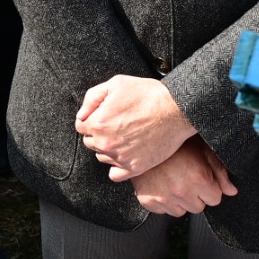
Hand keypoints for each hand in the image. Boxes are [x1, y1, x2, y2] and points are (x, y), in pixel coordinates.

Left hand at [76, 74, 195, 177]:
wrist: (176, 110)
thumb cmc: (148, 94)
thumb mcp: (116, 83)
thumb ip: (92, 98)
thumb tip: (82, 114)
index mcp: (98, 123)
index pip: (81, 127)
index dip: (93, 119)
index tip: (106, 116)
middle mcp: (105, 143)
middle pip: (91, 142)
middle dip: (100, 133)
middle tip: (118, 124)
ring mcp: (120, 158)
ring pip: (102, 157)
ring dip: (109, 148)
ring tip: (127, 136)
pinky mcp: (135, 168)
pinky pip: (115, 175)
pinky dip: (117, 167)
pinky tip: (126, 155)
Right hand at [129, 138, 238, 216]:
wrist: (144, 139)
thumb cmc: (175, 141)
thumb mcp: (203, 149)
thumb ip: (220, 172)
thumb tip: (232, 191)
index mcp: (198, 177)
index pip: (215, 199)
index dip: (210, 188)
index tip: (201, 178)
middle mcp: (181, 190)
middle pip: (198, 207)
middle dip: (196, 195)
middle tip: (186, 177)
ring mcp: (163, 197)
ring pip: (181, 211)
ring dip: (180, 200)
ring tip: (173, 180)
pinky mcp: (148, 201)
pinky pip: (163, 211)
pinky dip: (164, 201)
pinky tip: (162, 184)